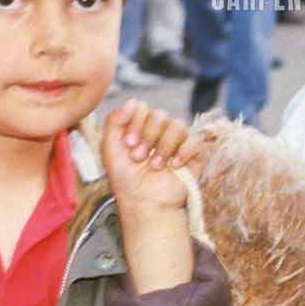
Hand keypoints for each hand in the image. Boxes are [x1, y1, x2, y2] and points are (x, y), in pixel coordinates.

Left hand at [101, 98, 201, 214]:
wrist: (144, 203)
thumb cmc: (125, 179)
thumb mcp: (109, 148)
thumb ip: (114, 120)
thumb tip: (132, 101)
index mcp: (139, 126)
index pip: (142, 107)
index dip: (135, 123)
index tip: (129, 144)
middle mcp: (158, 131)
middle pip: (159, 114)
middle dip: (147, 137)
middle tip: (138, 158)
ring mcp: (176, 141)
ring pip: (177, 125)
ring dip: (163, 147)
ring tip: (155, 166)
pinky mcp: (193, 153)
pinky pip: (195, 139)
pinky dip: (183, 152)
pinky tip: (174, 166)